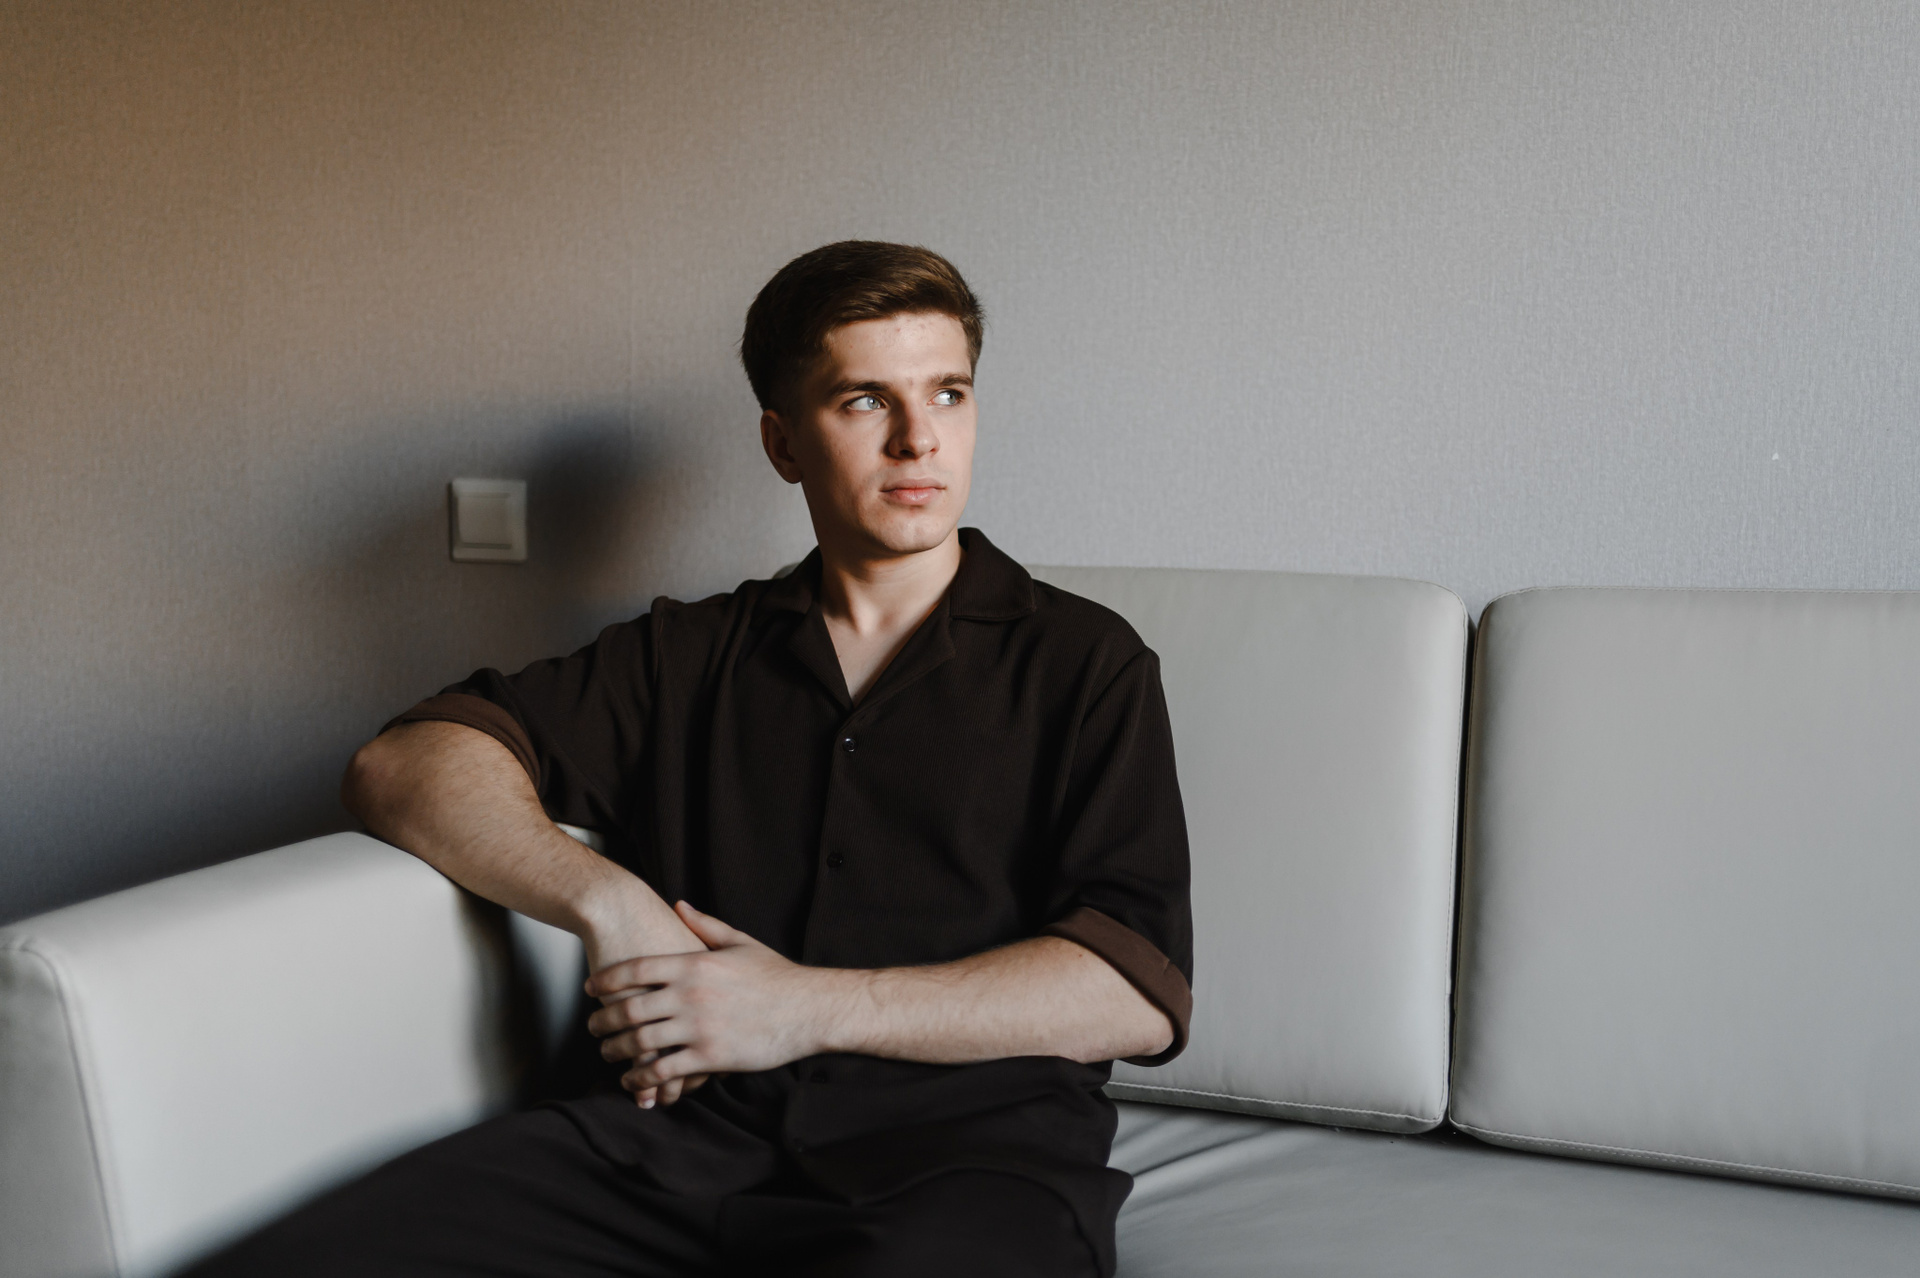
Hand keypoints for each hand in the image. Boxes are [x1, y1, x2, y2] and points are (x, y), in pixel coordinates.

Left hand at [585, 901, 859, 1100]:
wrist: (809, 1008)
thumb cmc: (777, 976)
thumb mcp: (740, 942)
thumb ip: (704, 925)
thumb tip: (678, 905)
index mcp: (695, 964)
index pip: (636, 970)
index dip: (606, 979)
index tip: (591, 988)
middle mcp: (691, 995)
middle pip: (629, 1008)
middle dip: (603, 1020)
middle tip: (593, 1026)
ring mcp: (698, 1027)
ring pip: (640, 1041)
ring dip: (617, 1050)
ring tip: (608, 1053)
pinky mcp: (709, 1057)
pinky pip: (664, 1070)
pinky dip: (642, 1077)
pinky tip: (634, 1081)